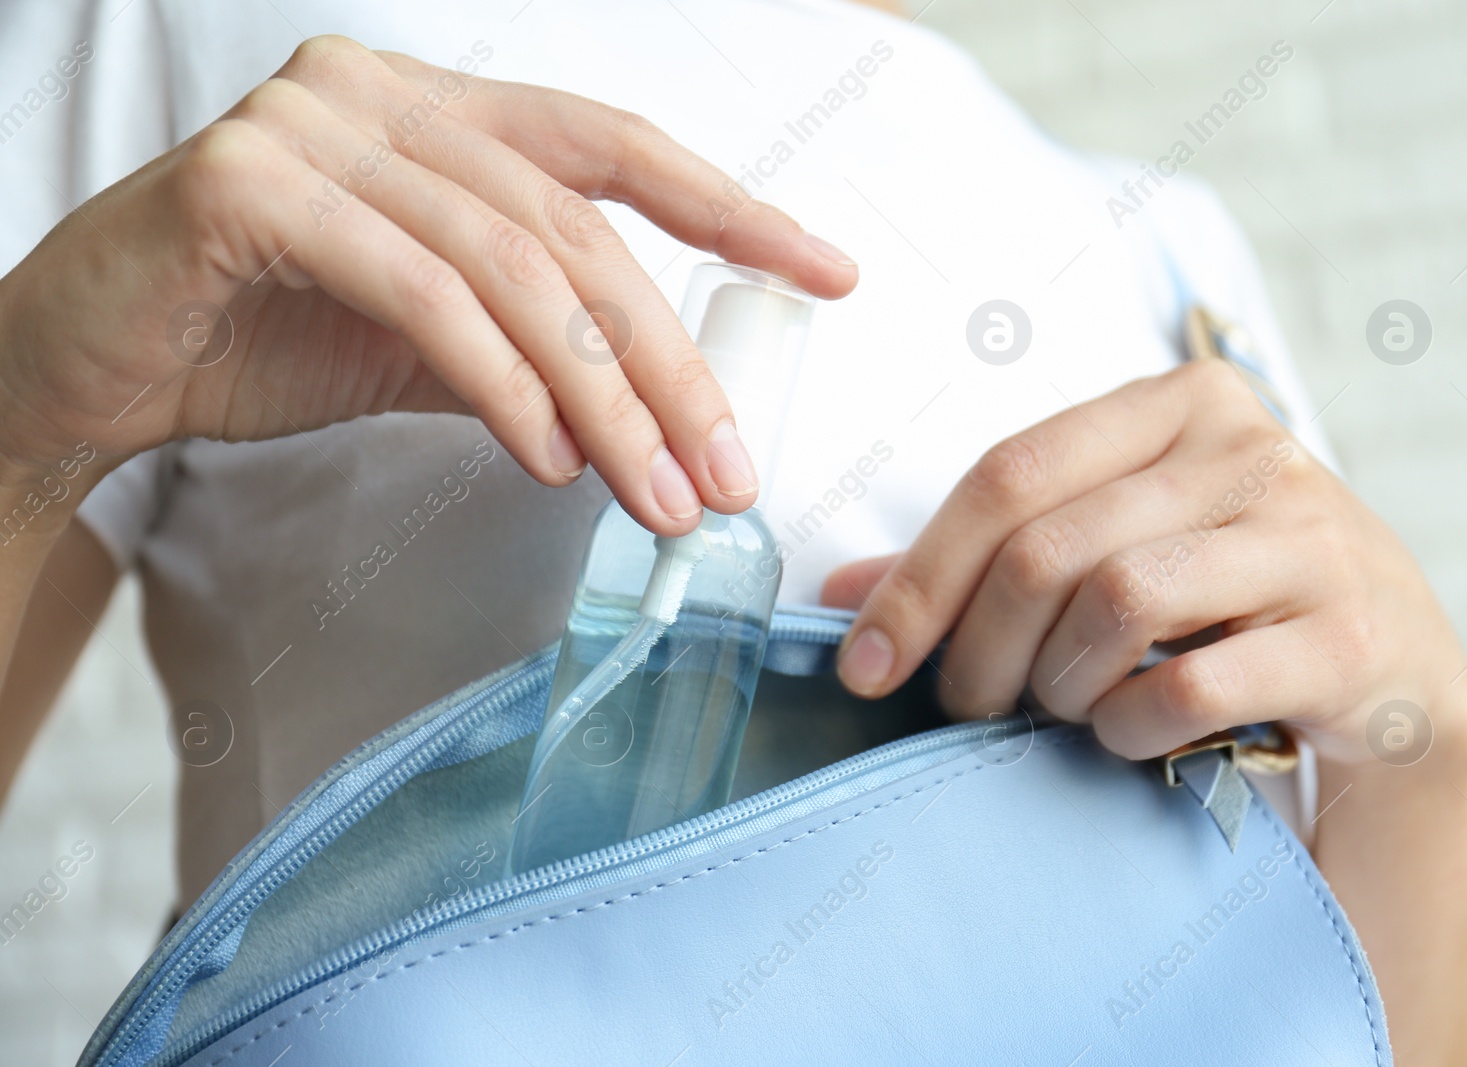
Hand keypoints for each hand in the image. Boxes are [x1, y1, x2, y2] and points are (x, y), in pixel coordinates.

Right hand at [0, 37, 855, 533]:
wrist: (91, 364)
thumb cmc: (262, 338)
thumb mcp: (431, 337)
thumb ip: (532, 341)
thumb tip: (656, 409)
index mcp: (441, 110)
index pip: (615, 148)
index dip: (733, 207)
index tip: (829, 272)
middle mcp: (386, 93)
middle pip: (578, 231)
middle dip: (668, 363)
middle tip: (725, 467)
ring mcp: (315, 126)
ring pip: (513, 267)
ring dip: (603, 397)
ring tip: (654, 492)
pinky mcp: (250, 185)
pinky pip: (422, 294)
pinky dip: (502, 384)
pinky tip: (549, 456)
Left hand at [822, 359, 1466, 767]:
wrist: (1392, 676)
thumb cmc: (1228, 603)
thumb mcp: (1117, 549)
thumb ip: (986, 561)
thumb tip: (838, 599)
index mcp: (1181, 405)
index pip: (1008, 472)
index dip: (919, 574)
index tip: (866, 661)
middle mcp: (1252, 451)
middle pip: (1050, 546)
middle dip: (977, 648)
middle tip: (965, 707)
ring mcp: (1312, 539)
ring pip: (1117, 603)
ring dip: (1058, 683)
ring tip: (1059, 710)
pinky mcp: (1348, 637)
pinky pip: (1190, 685)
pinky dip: (1131, 728)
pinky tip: (1129, 737)